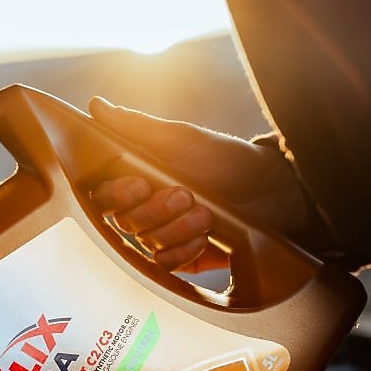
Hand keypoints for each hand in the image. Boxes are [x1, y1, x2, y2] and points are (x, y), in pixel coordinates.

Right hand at [87, 97, 306, 272]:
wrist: (273, 192)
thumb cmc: (225, 159)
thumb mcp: (182, 139)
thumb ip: (137, 127)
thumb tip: (97, 106)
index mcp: (137, 177)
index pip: (104, 193)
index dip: (116, 194)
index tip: (140, 184)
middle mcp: (144, 207)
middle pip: (123, 220)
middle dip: (155, 210)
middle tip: (185, 194)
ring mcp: (162, 233)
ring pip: (146, 241)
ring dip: (176, 228)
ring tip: (206, 213)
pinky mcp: (181, 256)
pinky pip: (165, 264)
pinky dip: (182, 251)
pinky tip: (203, 238)